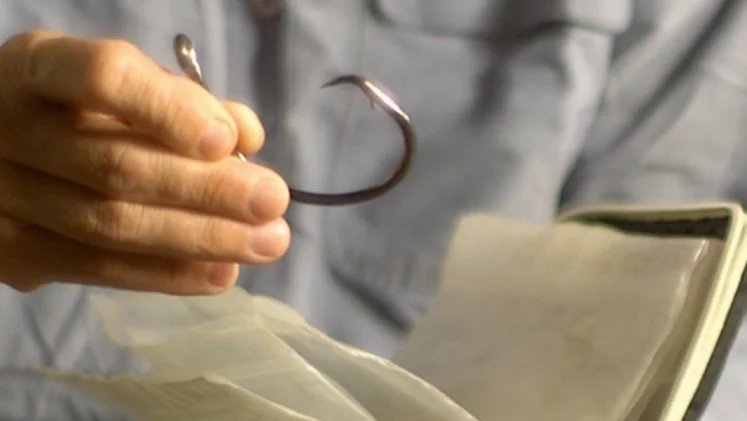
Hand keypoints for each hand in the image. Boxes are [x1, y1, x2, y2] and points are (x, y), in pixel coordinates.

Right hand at [0, 30, 290, 294]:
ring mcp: (4, 198)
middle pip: (116, 165)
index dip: (168, 110)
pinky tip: (222, 271)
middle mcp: (9, 128)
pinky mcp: (13, 255)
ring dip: (202, 238)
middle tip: (273, 202)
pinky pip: (101, 270)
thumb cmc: (83, 112)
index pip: (102, 77)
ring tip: (266, 242)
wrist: (4, 157)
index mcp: (39, 67)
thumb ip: (186, 104)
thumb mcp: (127, 88)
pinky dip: (170, 273)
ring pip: (112, 226)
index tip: (226, 141)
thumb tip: (245, 138)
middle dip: (207, 189)